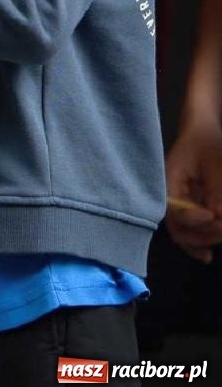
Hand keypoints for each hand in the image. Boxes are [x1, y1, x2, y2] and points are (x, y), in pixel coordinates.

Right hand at [165, 116, 221, 262]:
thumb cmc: (207, 143)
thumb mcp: (215, 164)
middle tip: (221, 229)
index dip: (191, 218)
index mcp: (169, 183)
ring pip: (183, 233)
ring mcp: (180, 204)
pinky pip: (190, 230)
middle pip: (177, 228)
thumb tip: (219, 217)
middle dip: (201, 235)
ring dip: (201, 241)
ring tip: (216, 243)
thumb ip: (217, 192)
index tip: (211, 215)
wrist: (202, 132)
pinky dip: (199, 241)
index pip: (173, 209)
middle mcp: (170, 197)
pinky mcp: (189, 207)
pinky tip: (207, 254)